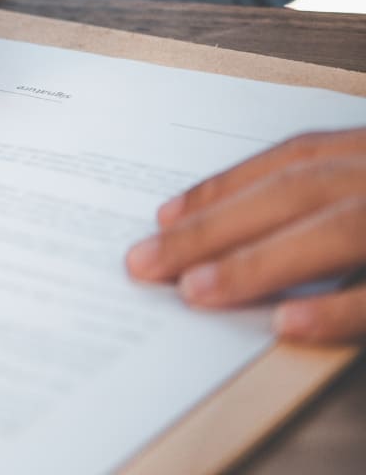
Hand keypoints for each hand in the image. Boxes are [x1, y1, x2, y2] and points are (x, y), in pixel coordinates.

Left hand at [125, 128, 365, 341]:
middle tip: (145, 262)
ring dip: (257, 262)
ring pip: (334, 231)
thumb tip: (236, 234)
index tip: (164, 215)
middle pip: (293, 193)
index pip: (294, 160)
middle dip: (213, 227)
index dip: (226, 186)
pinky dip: (337, 307)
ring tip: (193, 290)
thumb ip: (334, 196)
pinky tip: (286, 322)